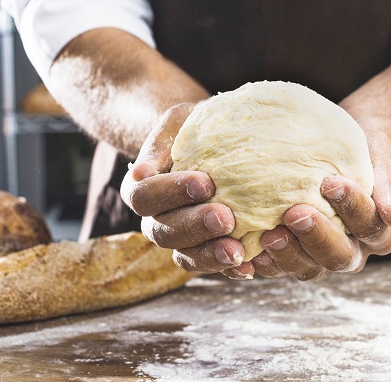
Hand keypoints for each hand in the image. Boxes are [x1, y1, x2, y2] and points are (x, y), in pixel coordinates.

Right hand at [120, 103, 250, 277]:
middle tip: (227, 218)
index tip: (205, 182)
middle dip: (195, 226)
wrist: (214, 143)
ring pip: (184, 255)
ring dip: (210, 255)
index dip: (171, 192)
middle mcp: (154, 219)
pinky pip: (209, 266)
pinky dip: (228, 269)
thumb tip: (140, 171)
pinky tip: (250, 266)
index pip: (144, 196)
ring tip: (239, 251)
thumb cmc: (194, 126)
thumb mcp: (178, 120)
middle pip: (163, 231)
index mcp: (140, 188)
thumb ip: (160, 140)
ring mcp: (178, 239)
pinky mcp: (202, 251)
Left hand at [244, 121, 390, 280]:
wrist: (340, 149)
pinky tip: (250, 251)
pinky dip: (266, 263)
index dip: (351, 207)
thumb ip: (387, 184)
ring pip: (309, 268)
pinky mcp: (296, 256)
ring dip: (288, 255)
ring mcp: (322, 258)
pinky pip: (281, 268)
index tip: (330, 182)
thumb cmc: (364, 149)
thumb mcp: (380, 157)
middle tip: (295, 213)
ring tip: (269, 236)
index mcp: (381, 232)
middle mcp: (354, 251)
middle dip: (316, 237)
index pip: (370, 225)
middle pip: (339, 256)